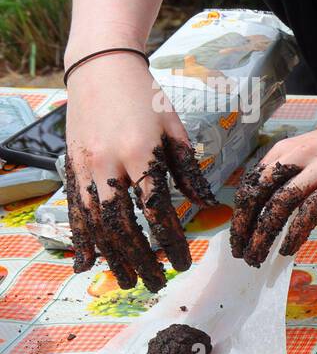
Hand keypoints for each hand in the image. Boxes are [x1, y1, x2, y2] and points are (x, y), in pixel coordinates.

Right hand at [64, 55, 216, 291]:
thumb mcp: (174, 128)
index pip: (156, 208)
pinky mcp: (71, 169)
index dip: (169, 239)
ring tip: (128, 281)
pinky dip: (81, 240)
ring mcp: (85, 168)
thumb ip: (188, 170)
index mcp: (140, 153)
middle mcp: (108, 164)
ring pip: (95, 224)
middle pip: (122, 224)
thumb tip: (208, 204)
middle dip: (141, 258)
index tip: (182, 262)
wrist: (100, 70)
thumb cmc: (146, 98)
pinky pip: (74, 212)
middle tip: (157, 283)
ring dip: (113, 257)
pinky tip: (88, 264)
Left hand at [230, 92, 316, 265]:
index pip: (251, 185)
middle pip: (257, 196)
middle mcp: (295, 155)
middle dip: (244, 228)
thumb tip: (279, 206)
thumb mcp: (316, 154)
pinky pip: (309, 210)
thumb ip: (298, 174)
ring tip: (257, 258)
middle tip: (240, 253)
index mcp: (286, 149)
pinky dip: (295, 232)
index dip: (240, 214)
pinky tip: (288, 248)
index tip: (237, 237)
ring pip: (277, 205)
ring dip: (263, 235)